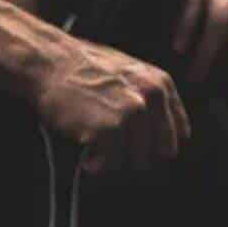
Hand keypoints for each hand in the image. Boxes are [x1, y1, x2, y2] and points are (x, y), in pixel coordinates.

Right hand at [32, 34, 191, 174]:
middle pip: (161, 154)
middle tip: (113, 150)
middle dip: (138, 157)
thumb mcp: (128, 72)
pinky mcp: (109, 128)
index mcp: (160, 84)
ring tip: (97, 148)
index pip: (179, 134)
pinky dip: (97, 165)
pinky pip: (111, 165)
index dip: (157, 145)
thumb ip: (151, 98)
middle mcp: (151, 97)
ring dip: (116, 162)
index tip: (136, 145)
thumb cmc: (83, 68)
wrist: (48, 60)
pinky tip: (85, 152)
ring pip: (137, 163)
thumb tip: (164, 139)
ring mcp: (131, 112)